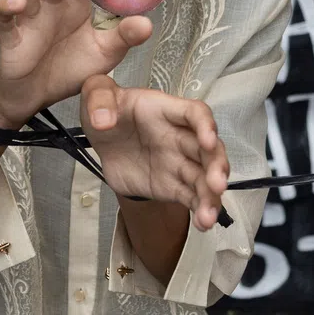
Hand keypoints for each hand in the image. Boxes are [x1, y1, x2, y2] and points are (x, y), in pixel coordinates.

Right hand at [0, 0, 153, 128]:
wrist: (36, 96)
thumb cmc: (68, 68)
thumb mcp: (103, 55)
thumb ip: (122, 39)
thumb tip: (148, 24)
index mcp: (73, 1)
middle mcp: (49, 1)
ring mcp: (26, 15)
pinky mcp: (9, 35)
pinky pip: (3, 18)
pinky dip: (5, 8)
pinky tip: (17, 3)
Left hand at [81, 77, 228, 230]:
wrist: (102, 139)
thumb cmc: (106, 109)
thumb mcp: (96, 91)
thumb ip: (99, 98)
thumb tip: (103, 120)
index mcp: (165, 110)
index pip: (194, 113)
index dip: (205, 124)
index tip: (208, 140)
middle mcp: (178, 136)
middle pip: (208, 149)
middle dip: (216, 165)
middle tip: (217, 184)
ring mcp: (177, 162)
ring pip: (203, 178)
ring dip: (211, 195)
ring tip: (208, 216)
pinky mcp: (171, 186)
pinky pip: (190, 197)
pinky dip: (199, 209)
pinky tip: (203, 223)